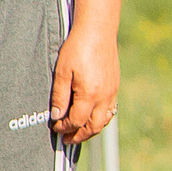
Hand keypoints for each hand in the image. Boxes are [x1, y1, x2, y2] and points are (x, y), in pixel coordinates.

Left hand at [51, 29, 117, 143]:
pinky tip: (92, 117)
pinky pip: (110, 110)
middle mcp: (104, 96)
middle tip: (67, 140)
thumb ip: (60, 96)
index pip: (76, 121)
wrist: (98, 30)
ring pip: (104, 120)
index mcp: (89, 94)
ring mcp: (112, 92)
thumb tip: (57, 116)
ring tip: (79, 133)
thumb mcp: (62, 72)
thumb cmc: (77, 48)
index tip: (56, 128)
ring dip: (92, 130)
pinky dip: (101, 119)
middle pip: (93, 126)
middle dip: (80, 136)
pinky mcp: (115, 86)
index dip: (65, 127)